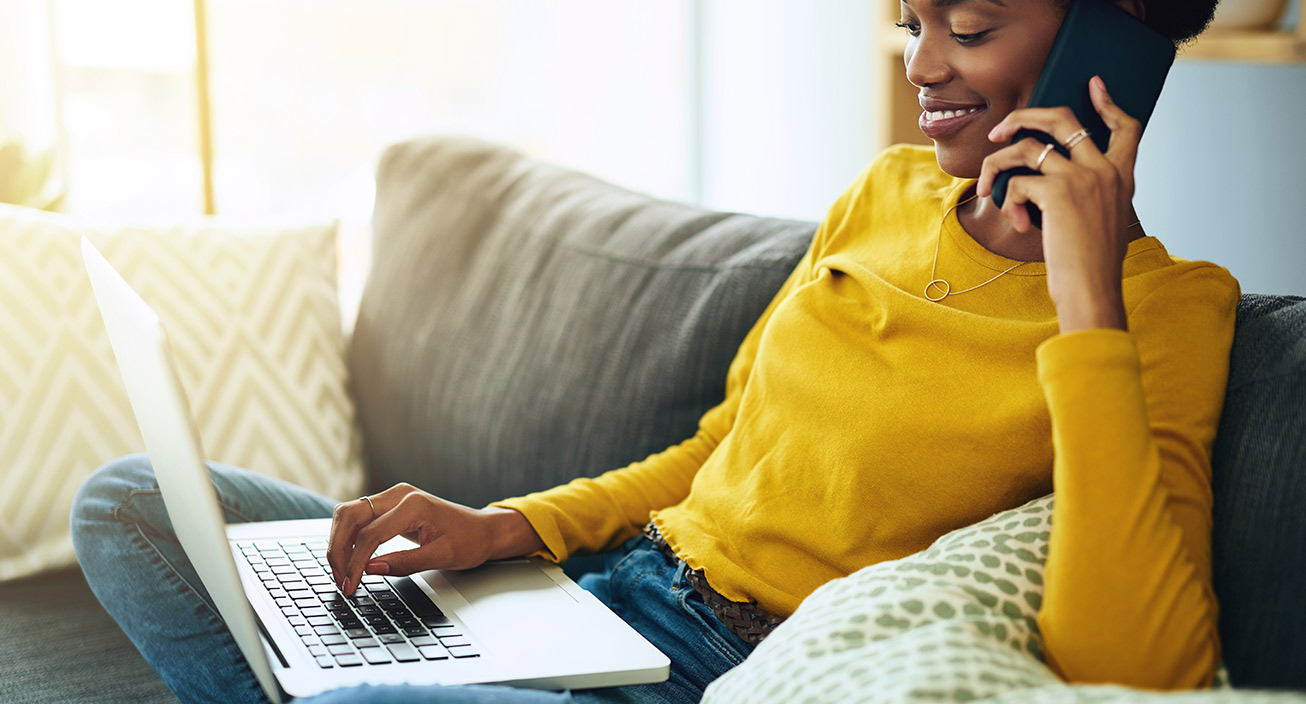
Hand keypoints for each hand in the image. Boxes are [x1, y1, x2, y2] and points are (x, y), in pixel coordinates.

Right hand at [327, 483, 544, 594]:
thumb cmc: (469, 541)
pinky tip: (350, 558)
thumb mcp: (441, 557)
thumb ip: (405, 563)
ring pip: (349, 513)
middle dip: (337, 549)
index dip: (355, 562)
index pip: (370, 534)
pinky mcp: (390, 505)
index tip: (350, 586)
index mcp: (414, 505)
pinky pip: (359, 517)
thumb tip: (370, 569)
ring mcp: (393, 496)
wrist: (483, 530)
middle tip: (340, 579)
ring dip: (339, 542)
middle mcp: (399, 494)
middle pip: (350, 515)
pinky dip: (348, 537)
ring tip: (342, 572)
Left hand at [976, 75, 1137, 329]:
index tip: (1094, 84)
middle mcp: (1104, 170)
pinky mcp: (1057, 192)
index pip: (1126, 127)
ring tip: (988, 186)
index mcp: (1122, 177)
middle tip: (1000, 130)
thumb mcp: (1098, 221)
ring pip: (1026, 146)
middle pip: (1062, 118)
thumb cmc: (1089, 264)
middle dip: (1025, 116)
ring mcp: (1082, 177)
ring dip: (998, 163)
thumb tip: (1041, 177)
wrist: (1091, 289)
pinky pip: (1016, 182)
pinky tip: (1021, 225)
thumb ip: (1085, 194)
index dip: (1108, 104)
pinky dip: (1009, 202)